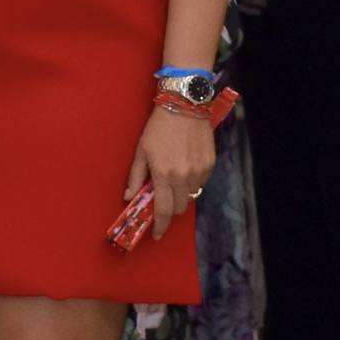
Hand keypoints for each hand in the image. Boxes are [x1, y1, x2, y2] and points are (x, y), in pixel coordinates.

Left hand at [123, 106, 215, 241]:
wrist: (185, 105)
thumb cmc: (159, 127)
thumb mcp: (141, 150)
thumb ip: (136, 176)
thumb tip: (129, 196)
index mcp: (164, 174)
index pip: (163, 210)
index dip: (160, 226)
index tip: (156, 234)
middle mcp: (184, 176)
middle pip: (178, 208)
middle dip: (169, 210)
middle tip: (162, 200)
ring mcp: (199, 171)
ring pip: (191, 196)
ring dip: (181, 195)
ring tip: (173, 180)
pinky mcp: (210, 164)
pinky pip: (201, 183)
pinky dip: (192, 182)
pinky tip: (185, 169)